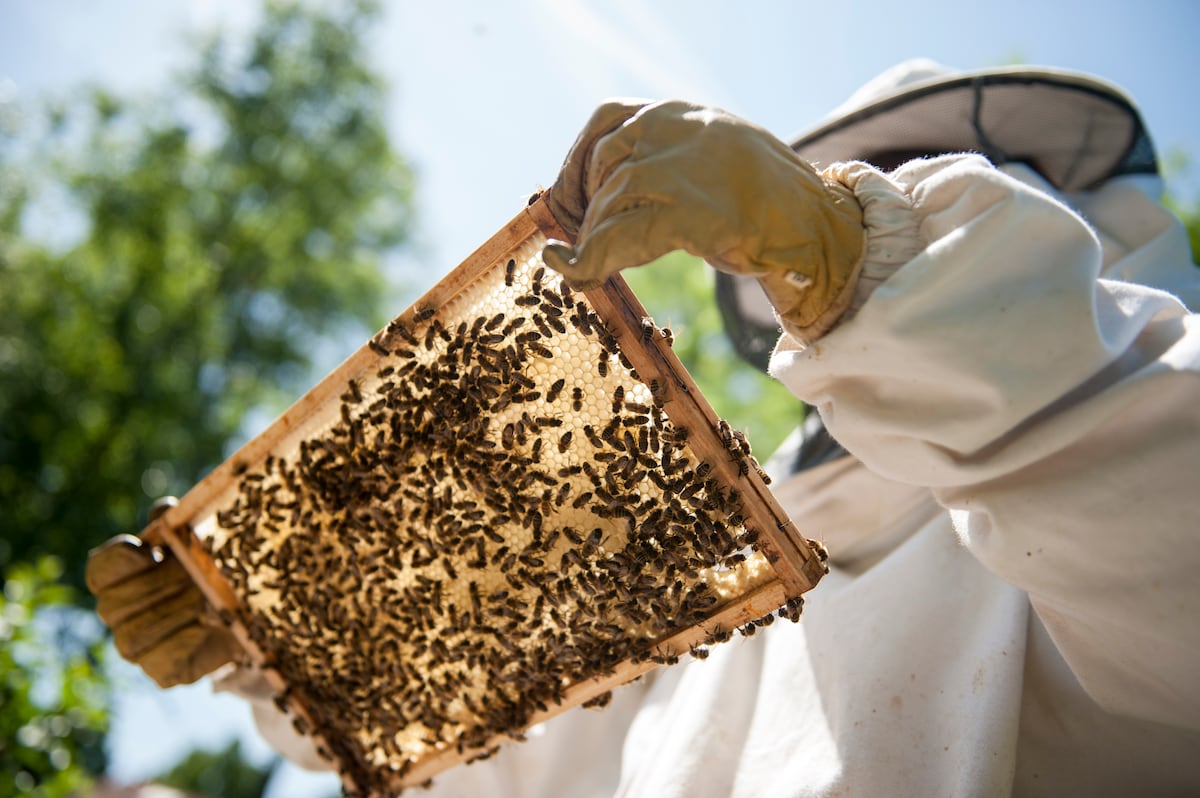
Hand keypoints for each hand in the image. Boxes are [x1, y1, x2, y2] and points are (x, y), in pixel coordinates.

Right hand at [86, 499, 241, 686]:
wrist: (246, 617)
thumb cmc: (210, 569)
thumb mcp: (196, 539)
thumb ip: (177, 521)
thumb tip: (165, 511)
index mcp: (119, 578)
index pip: (99, 571)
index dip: (119, 561)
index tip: (150, 550)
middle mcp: (118, 614)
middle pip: (117, 603)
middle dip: (161, 585)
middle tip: (196, 574)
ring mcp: (136, 647)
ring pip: (138, 632)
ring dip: (179, 610)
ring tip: (211, 597)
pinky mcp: (163, 672)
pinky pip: (164, 660)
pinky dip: (190, 640)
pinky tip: (212, 625)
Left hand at [543, 99, 865, 341]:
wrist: (821, 228)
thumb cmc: (771, 200)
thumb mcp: (716, 157)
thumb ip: (670, 158)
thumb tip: (614, 184)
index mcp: (683, 112)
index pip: (609, 119)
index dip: (578, 160)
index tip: (568, 195)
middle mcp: (676, 129)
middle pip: (603, 164)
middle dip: (582, 206)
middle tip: (578, 241)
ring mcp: (681, 169)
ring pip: (608, 203)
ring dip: (592, 239)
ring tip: (592, 263)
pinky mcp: (687, 214)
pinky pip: (618, 238)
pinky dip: (587, 259)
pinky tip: (574, 270)